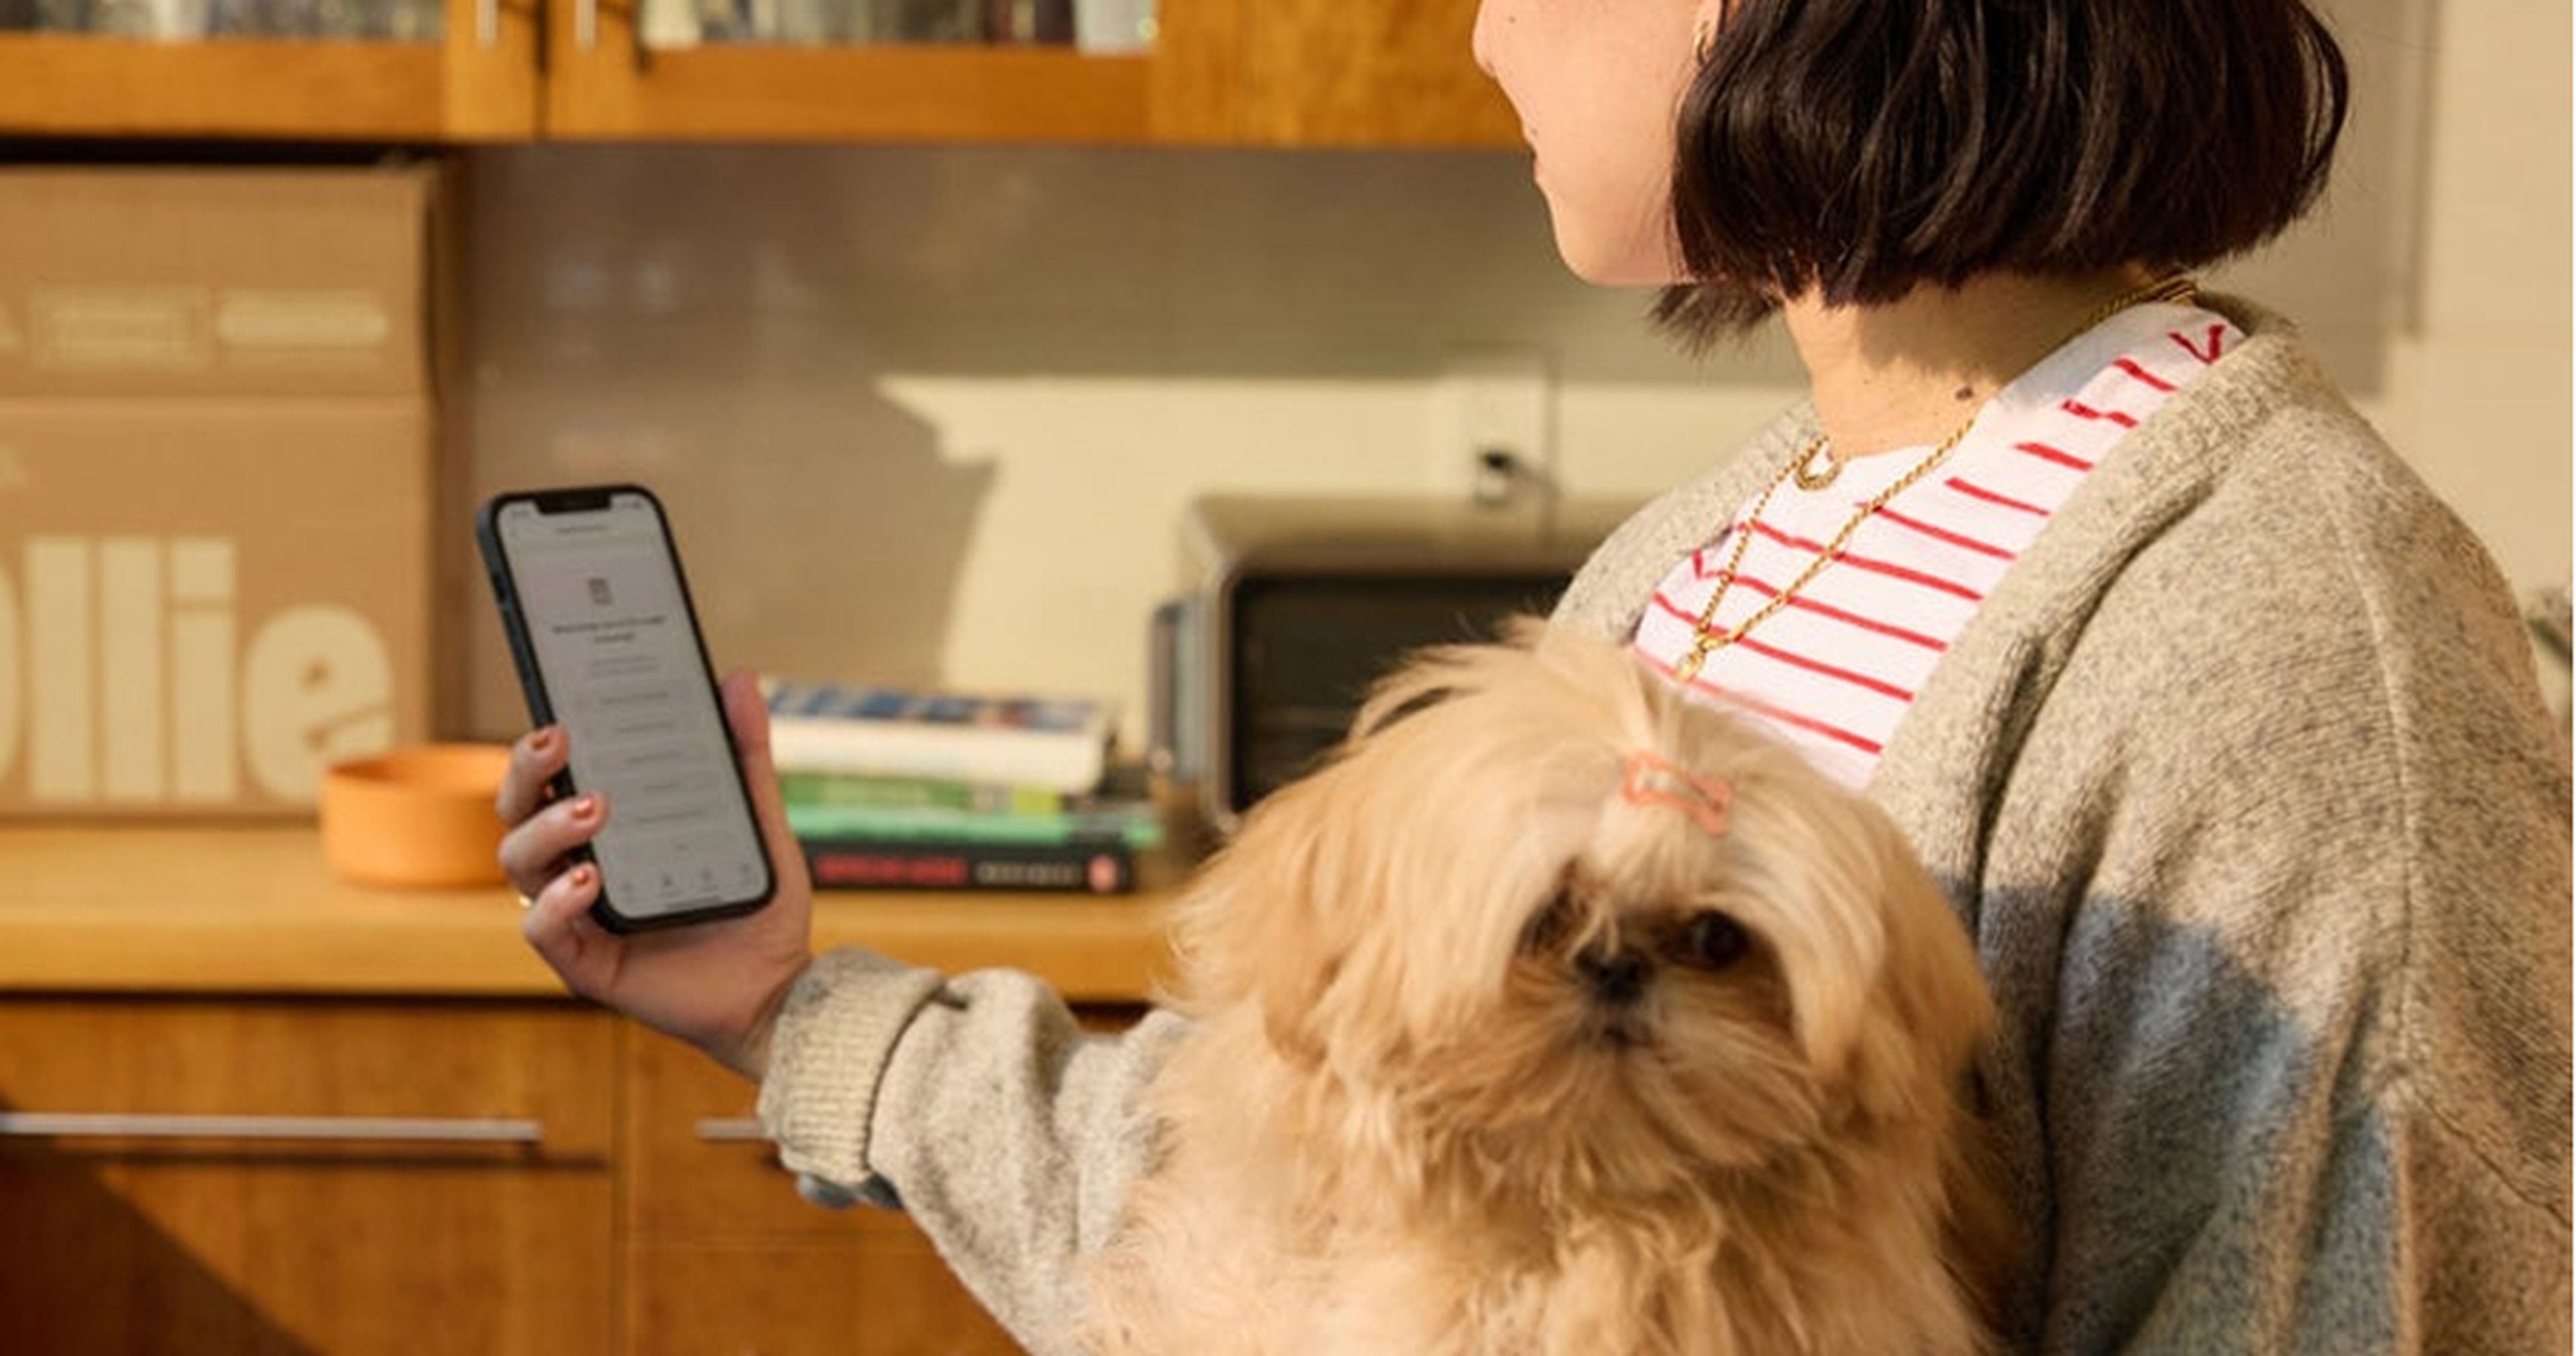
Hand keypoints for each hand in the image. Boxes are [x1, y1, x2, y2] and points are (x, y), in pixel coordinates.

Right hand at [496, 670, 814, 1079]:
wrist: (780, 989)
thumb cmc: (758, 905)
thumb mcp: (759, 821)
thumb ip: (745, 755)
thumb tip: (739, 678)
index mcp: (610, 827)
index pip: (554, 774)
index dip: (541, 742)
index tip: (558, 708)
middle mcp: (579, 863)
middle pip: (519, 808)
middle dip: (526, 769)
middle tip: (559, 740)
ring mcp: (577, 913)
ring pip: (520, 860)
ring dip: (547, 826)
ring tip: (594, 807)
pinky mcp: (584, 962)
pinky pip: (542, 929)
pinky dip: (556, 901)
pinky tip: (588, 880)